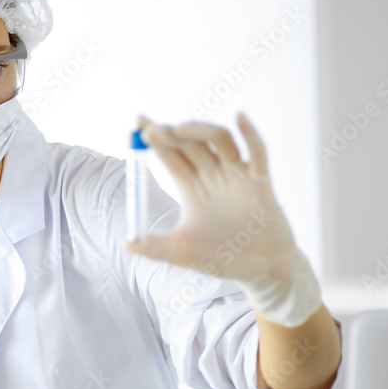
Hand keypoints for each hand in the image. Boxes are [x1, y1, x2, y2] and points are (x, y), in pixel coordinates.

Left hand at [126, 113, 320, 327]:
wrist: (261, 270)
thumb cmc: (223, 258)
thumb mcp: (181, 252)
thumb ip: (154, 247)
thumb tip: (126, 244)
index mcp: (192, 186)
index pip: (169, 154)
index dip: (155, 138)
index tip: (137, 123)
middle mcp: (213, 175)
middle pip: (191, 143)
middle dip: (170, 134)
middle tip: (149, 132)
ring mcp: (238, 176)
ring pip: (220, 141)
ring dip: (201, 131)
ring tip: (179, 130)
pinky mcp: (261, 183)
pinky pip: (258, 154)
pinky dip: (251, 135)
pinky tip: (240, 118)